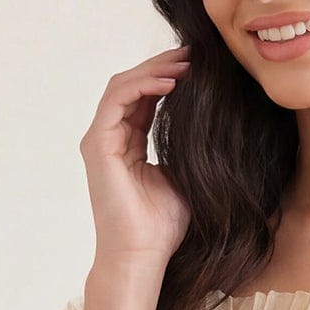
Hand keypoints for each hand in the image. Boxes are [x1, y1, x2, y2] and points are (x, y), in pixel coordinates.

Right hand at [79, 44, 193, 267]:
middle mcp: (110, 138)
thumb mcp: (183, 176)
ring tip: (185, 65)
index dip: (169, 78)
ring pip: (123, 87)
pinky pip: (117, 101)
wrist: (142, 255)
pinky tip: (170, 84)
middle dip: (162, 66)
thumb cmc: (162, 226)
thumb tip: (211, 124)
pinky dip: (142, 86)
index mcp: (128, 144)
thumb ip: (185, 148)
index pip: (145, 98)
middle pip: (132, 85)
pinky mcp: (97, 145)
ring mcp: (100, 140)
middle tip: (194, 55)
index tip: (199, 67)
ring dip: (154, 71)